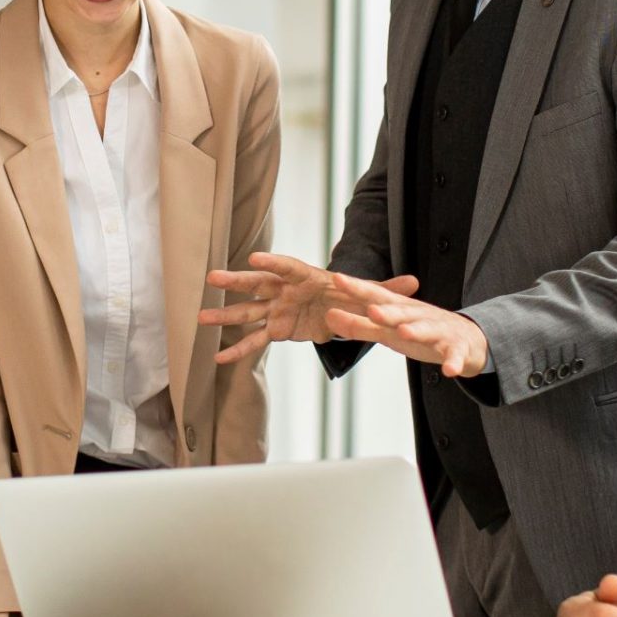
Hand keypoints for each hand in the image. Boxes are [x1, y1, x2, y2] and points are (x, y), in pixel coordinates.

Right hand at [200, 253, 420, 363]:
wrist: (340, 310)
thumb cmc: (350, 296)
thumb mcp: (370, 295)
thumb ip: (387, 290)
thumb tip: (415, 282)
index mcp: (306, 277)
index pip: (288, 267)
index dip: (273, 262)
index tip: (254, 257)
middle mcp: (286, 290)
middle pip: (258, 284)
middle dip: (236, 281)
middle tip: (213, 278)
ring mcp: (277, 309)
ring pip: (248, 312)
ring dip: (225, 315)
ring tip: (201, 317)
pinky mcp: (276, 329)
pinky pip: (255, 341)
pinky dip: (238, 350)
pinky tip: (219, 359)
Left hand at [314, 272, 488, 377]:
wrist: (468, 339)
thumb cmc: (420, 332)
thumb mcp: (388, 330)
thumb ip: (359, 325)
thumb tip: (328, 317)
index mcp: (400, 309)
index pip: (376, 296)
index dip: (357, 288)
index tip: (336, 278)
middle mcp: (419, 315)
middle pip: (401, 311)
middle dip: (387, 311)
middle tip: (371, 309)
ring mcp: (440, 331)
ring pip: (428, 330)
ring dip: (417, 330)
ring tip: (405, 332)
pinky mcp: (457, 349)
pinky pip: (455, 356)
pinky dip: (453, 362)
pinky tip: (449, 371)